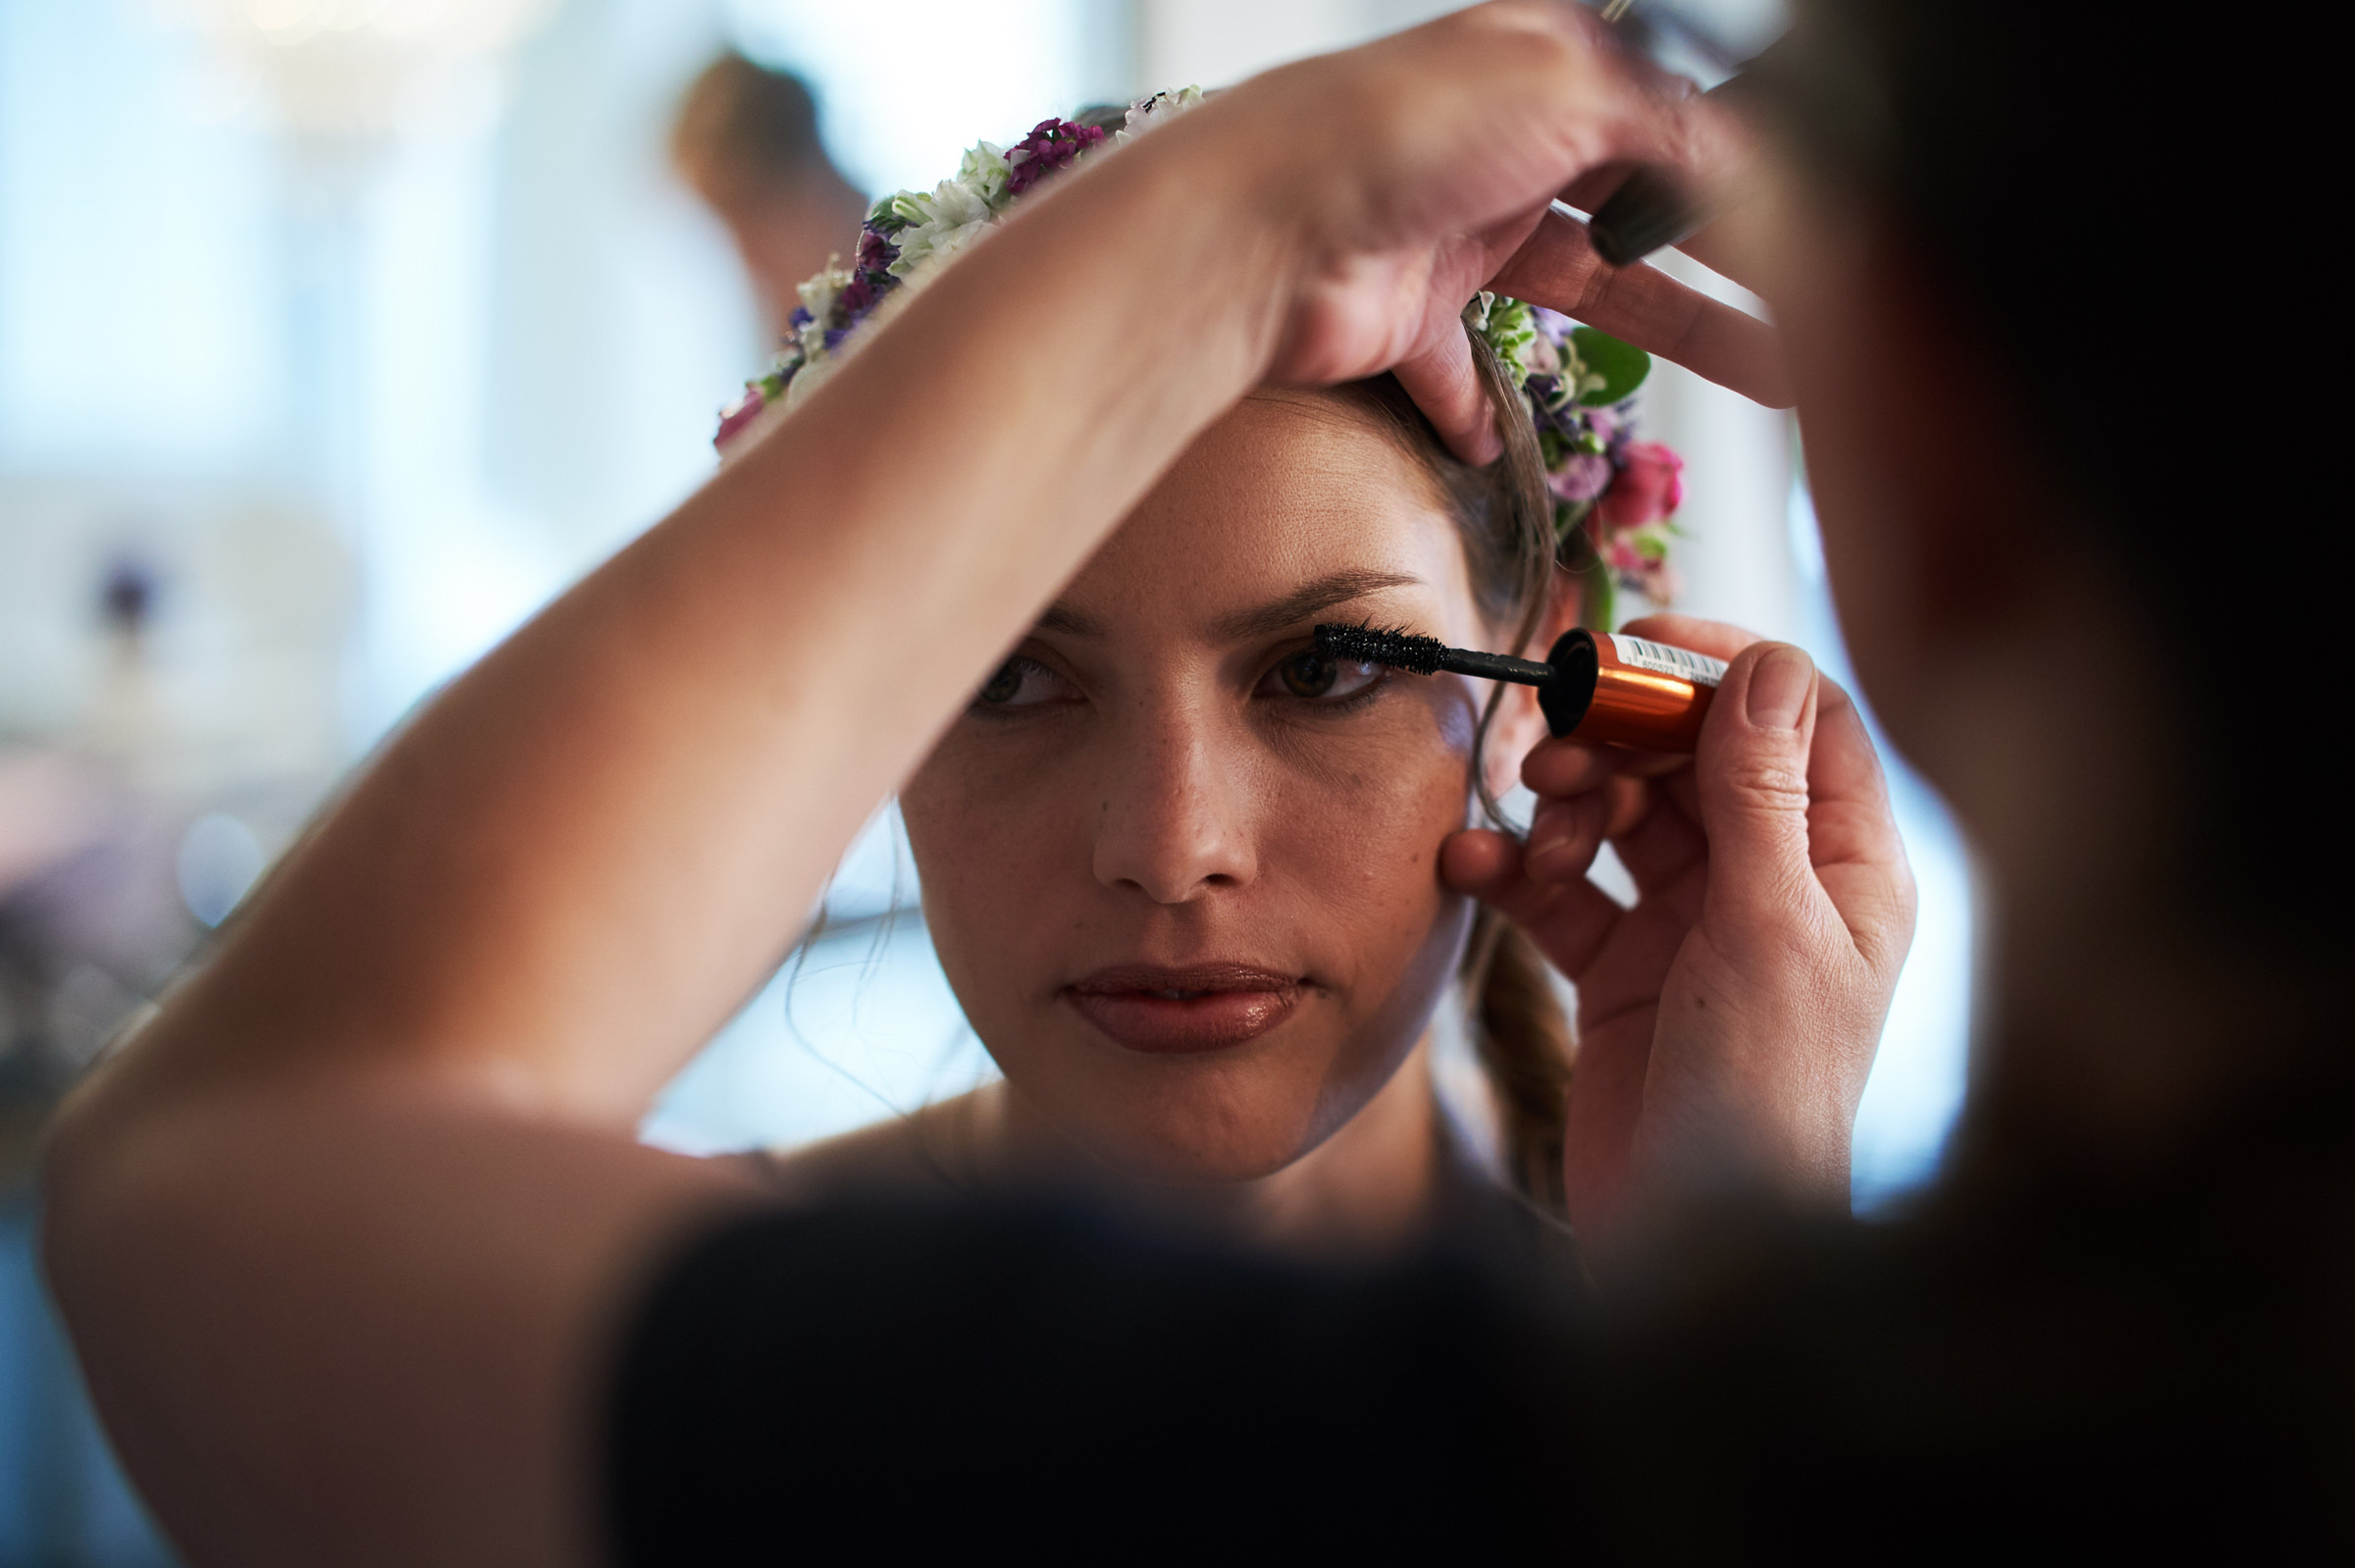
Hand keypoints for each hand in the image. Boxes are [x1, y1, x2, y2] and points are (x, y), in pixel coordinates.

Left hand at [1205, 2, 1785, 458]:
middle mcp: (1507, 143)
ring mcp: (1458, 229)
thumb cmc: (1402, 128)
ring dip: (1676, 333)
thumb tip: (1745, 149)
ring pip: (1590, 289)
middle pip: (1646, 206)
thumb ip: (1662, 115)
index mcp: (1546, 66)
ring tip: (1772, 379)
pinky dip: (1479, 408)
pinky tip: (1511, 439)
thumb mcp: (1566, 86)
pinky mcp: (1409, 314)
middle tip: (1821, 309)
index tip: (1819, 219)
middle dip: (1736, 259)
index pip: (1667, 108)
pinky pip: (1458, 370)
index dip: (1739, 160)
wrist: (1265, 226)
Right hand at [1440, 615, 1916, 1233]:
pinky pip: (1564, 891)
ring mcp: (1695, 926)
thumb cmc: (1761, 1095)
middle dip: (1624, 741)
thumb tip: (1767, 662)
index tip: (1637, 647)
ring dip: (1569, 804)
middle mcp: (1774, 885)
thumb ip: (1758, 791)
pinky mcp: (1622, 970)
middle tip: (1556, 745)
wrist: (1685, 1236)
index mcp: (1846, 867)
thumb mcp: (1767, 927)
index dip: (1722, 670)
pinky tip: (1477, 866)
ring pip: (1626, 814)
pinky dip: (1520, 870)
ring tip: (1534, 830)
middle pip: (1697, 759)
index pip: (1798, 720)